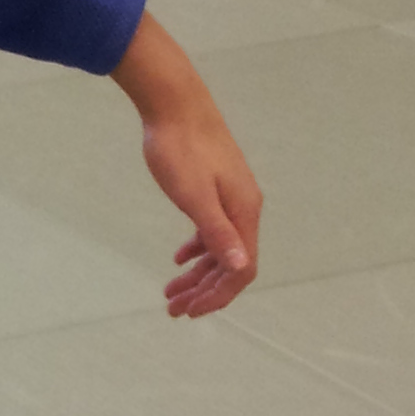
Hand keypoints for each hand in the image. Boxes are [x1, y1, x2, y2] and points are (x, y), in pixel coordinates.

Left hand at [111, 13, 261, 316]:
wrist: (174, 103)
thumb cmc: (180, 148)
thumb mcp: (194, 196)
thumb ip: (217, 233)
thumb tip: (241, 268)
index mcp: (243, 213)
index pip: (241, 270)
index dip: (218, 296)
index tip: (189, 312)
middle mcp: (244, 207)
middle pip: (231, 263)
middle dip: (204, 291)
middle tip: (172, 310)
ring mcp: (231, 196)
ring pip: (220, 248)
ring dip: (197, 274)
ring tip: (170, 293)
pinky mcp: (215, 186)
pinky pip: (213, 228)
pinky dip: (197, 248)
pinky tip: (179, 258)